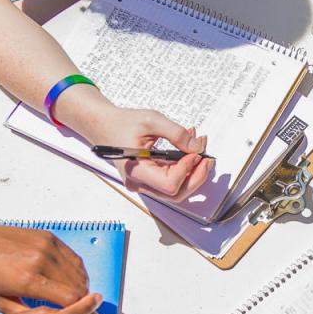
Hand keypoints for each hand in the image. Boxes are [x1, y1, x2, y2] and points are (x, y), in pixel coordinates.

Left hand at [0, 215, 99, 313]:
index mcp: (27, 280)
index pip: (70, 300)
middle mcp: (41, 260)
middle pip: (80, 288)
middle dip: (87, 307)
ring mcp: (47, 246)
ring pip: (80, 273)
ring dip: (84, 291)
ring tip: (79, 304)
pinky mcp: (50, 238)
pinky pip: (74, 259)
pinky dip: (79, 274)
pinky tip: (74, 285)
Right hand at [66, 98, 212, 199]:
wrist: (105, 126)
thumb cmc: (122, 123)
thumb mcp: (151, 120)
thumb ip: (175, 133)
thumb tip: (197, 147)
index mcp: (136, 171)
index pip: (169, 184)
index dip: (187, 170)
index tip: (194, 152)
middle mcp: (139, 184)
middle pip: (177, 193)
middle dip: (197, 176)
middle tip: (207, 157)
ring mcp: (144, 184)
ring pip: (177, 190)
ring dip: (193, 172)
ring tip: (199, 150)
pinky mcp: (150, 180)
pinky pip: (171, 181)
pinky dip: (184, 169)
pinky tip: (189, 150)